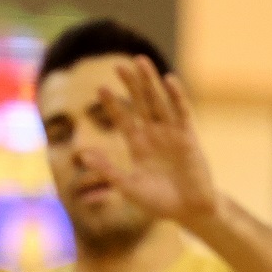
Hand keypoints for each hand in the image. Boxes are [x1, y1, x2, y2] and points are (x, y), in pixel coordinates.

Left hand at [92, 57, 220, 228]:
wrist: (189, 211)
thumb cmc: (158, 201)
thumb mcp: (128, 186)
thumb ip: (107, 169)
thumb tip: (82, 155)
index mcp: (138, 145)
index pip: (123, 119)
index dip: (112, 104)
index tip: (100, 88)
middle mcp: (154, 134)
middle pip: (140, 103)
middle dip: (131, 84)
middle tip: (119, 64)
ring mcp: (171, 133)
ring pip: (159, 101)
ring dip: (150, 82)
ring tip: (141, 61)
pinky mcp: (188, 137)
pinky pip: (182, 112)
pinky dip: (176, 96)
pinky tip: (168, 80)